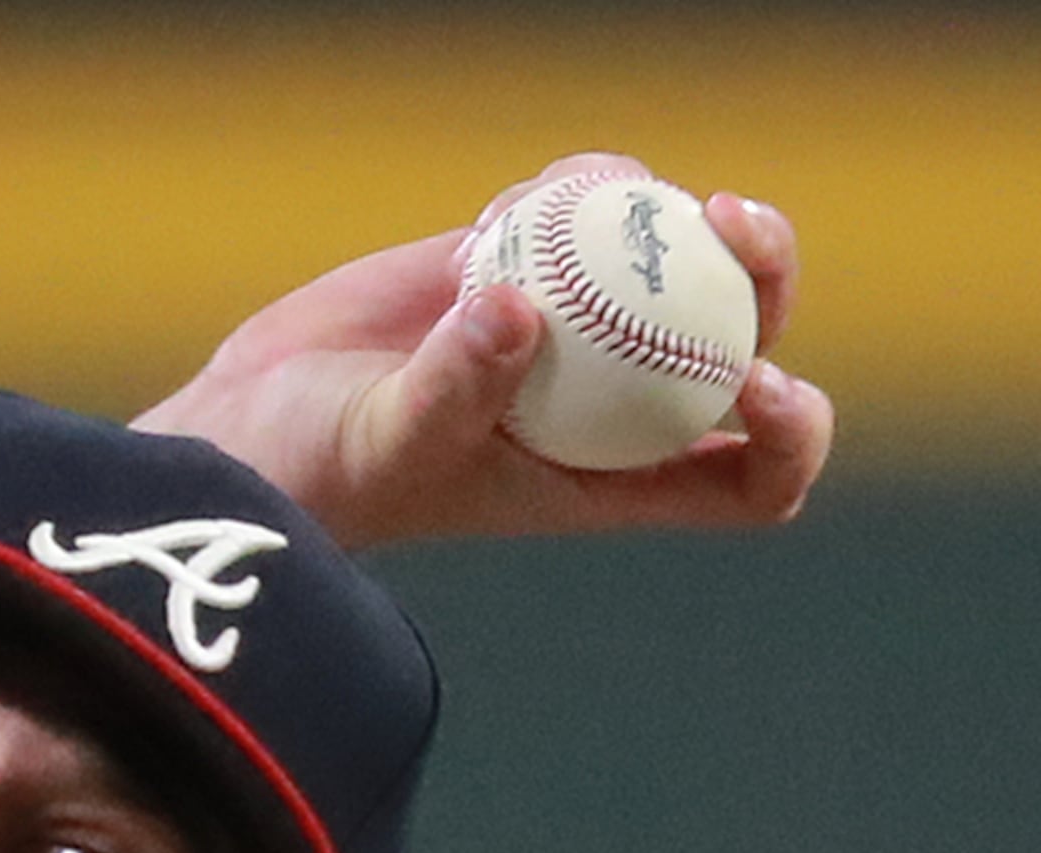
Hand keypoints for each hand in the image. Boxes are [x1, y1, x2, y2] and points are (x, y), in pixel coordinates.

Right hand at [133, 194, 831, 549]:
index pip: (748, 477)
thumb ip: (453, 386)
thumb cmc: (321, 477)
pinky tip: (516, 202)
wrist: (251, 425)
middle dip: (763, 277)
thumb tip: (519, 306)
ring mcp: (577, 328)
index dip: (789, 429)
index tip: (755, 378)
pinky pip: (594, 208)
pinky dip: (583, 185)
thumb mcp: (388, 444)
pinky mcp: (527, 262)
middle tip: (729, 221)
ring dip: (681, 210)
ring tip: (615, 189)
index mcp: (611, 479)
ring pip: (683, 261)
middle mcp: (612, 405)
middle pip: (742, 339)